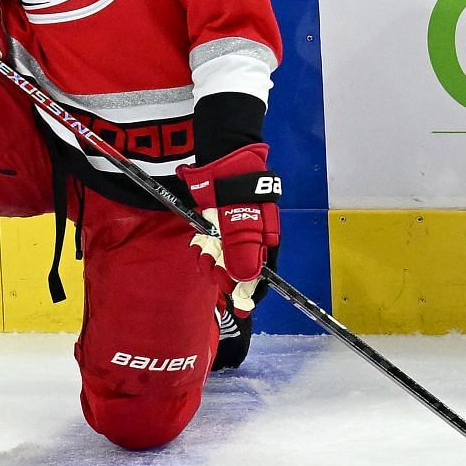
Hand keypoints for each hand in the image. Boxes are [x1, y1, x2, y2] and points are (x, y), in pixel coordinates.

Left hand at [183, 143, 281, 313]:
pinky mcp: (219, 225)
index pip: (262, 277)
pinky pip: (213, 246)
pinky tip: (199, 246)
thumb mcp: (241, 221)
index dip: (249, 294)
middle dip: (224, 275)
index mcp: (266, 242)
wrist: (222, 159)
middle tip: (211, 268)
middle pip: (240, 271)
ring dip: (212, 262)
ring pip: (224, 260)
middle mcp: (253, 240)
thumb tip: (245, 280)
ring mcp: (235, 233)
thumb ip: (242, 249)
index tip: (237, 306)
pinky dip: (206, 248)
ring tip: (203, 254)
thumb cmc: (236, 190)